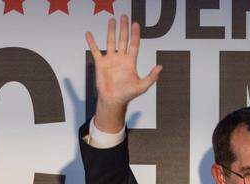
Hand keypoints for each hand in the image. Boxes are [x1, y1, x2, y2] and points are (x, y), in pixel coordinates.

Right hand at [85, 14, 161, 133]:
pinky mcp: (101, 64)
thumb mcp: (142, 86)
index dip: (135, 34)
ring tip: (112, 21)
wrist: (113, 100)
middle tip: (124, 17)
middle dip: (124, 28)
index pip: (134, 44)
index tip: (135, 24)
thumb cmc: (127, 94)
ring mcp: (110, 60)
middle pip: (123, 40)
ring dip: (111, 31)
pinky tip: (89, 34)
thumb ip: (151, 77)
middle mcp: (121, 58)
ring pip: (111, 42)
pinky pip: (95, 51)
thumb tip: (160, 67)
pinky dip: (92, 43)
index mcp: (130, 62)